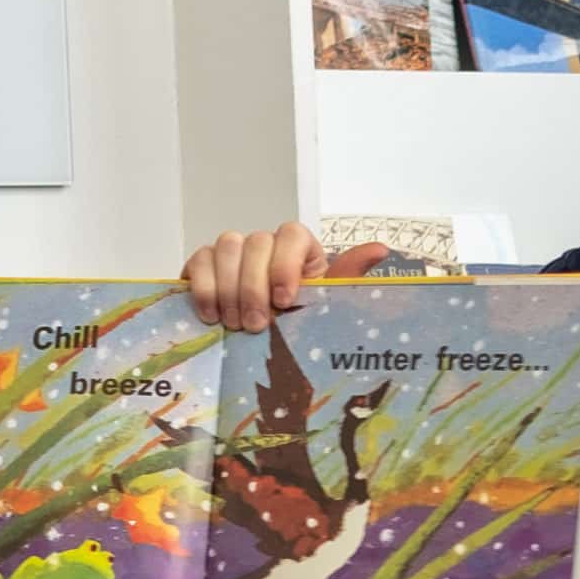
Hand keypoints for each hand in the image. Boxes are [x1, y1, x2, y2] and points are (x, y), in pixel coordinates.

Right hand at [181, 223, 390, 330]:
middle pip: (255, 243)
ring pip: (226, 248)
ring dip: (229, 289)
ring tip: (234, 325)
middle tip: (256, 326)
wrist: (262, 344)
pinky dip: (203, 288)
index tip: (284, 300)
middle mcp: (265, 244)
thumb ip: (348, 277)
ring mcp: (234, 251)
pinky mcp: (204, 263)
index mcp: (299, 249)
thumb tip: (380, 250)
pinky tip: (211, 316)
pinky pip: (198, 261)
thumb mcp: (326, 305)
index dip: (286, 264)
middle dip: (254, 288)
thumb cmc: (299, 324)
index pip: (292, 234)